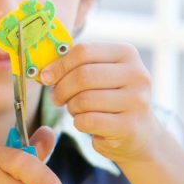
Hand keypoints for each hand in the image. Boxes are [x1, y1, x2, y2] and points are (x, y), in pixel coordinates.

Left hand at [40, 42, 163, 163]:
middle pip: (83, 75)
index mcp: (126, 53)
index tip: (46, 77)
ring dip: (71, 107)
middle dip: (62, 89)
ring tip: (77, 110)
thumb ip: (74, 66)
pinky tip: (87, 123)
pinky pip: (88, 120)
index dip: (59, 65)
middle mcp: (137, 74)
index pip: (83, 51)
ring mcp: (137, 101)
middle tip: (57, 98)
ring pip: (84, 99)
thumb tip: (44, 72)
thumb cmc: (109, 98)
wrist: (139, 132)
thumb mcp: (98, 74)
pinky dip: (79, 123)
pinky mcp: (129, 125)